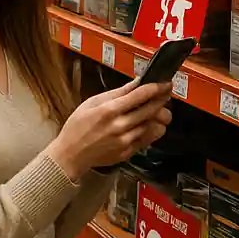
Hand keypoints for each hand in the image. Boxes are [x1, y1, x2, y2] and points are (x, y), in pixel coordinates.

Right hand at [48, 78, 172, 180]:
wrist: (72, 153)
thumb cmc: (78, 126)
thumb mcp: (91, 103)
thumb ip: (116, 93)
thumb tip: (135, 84)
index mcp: (109, 110)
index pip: (139, 96)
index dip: (155, 88)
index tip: (163, 84)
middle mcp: (120, 126)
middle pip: (152, 110)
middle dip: (162, 100)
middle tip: (166, 94)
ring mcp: (126, 141)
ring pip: (155, 126)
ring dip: (158, 116)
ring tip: (157, 110)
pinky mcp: (129, 152)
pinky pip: (148, 139)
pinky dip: (151, 130)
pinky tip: (146, 124)